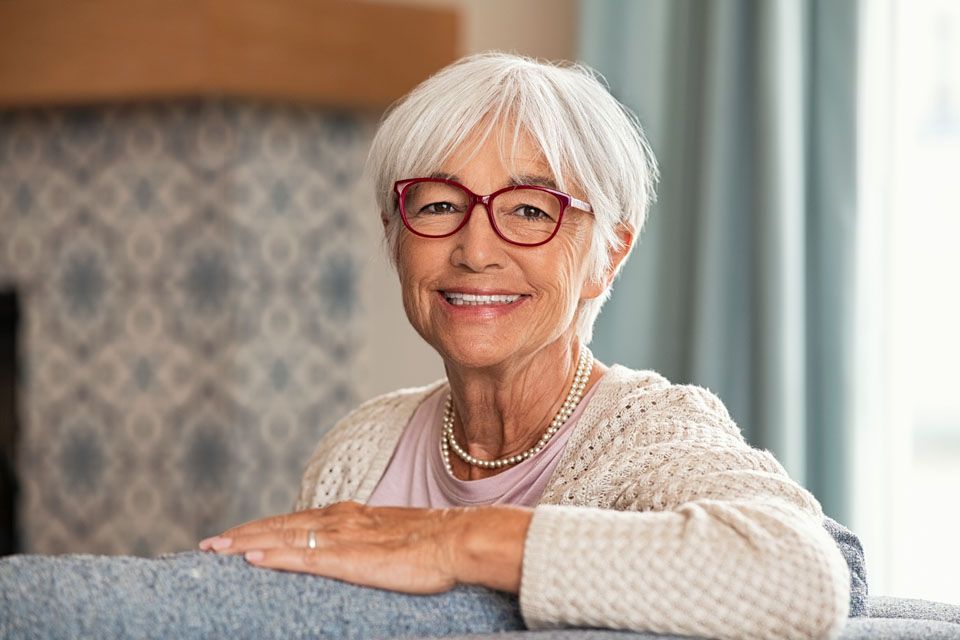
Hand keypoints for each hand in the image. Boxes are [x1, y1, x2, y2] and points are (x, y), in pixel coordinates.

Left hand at [198, 501, 532, 594]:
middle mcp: (341, 520)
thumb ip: (367, 542)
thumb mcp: (392, 538)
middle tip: (208, 547)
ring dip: (248, 543)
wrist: (461, 539)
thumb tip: (356, 554)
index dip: (263, 529)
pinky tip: (254, 561)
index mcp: (351, 515)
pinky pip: (306, 557)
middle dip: (242, 535)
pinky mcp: (353, 559)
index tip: (234, 539)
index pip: (296, 521)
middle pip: (281, 526)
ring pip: (285, 537)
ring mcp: (345, 538)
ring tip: (217, 552)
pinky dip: (276, 556)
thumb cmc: (435, 543)